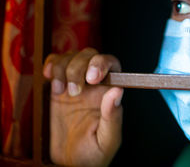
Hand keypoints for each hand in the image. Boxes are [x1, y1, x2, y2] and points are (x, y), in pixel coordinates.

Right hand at [43, 48, 122, 166]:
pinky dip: (52, 65)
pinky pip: (55, 63)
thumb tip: (117, 91)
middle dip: (78, 67)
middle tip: (73, 91)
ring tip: (60, 91)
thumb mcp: (107, 140)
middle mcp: (94, 84)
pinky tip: (50, 79)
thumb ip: (113, 117)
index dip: (102, 64)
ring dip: (64, 68)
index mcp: (109, 92)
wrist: (69, 163)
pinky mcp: (58, 86)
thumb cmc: (93, 153)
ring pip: (72, 56)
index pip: (111, 64)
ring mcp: (75, 82)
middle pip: (90, 55)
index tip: (92, 78)